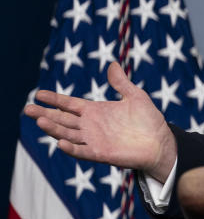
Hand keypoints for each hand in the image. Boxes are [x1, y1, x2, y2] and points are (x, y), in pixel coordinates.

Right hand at [24, 61, 176, 181]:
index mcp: (96, 111)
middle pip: (63, 119)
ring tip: (39, 121)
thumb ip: (121, 83)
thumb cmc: (149, 120)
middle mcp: (91, 126)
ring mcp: (94, 140)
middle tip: (28, 109)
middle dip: (45, 114)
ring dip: (53, 129)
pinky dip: (71, 148)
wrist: (161, 142)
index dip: (55, 99)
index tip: (38, 94)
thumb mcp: (135, 96)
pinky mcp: (101, 153)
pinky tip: (60, 142)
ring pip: (68, 134)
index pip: (70, 104)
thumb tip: (113, 64)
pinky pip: (82, 151)